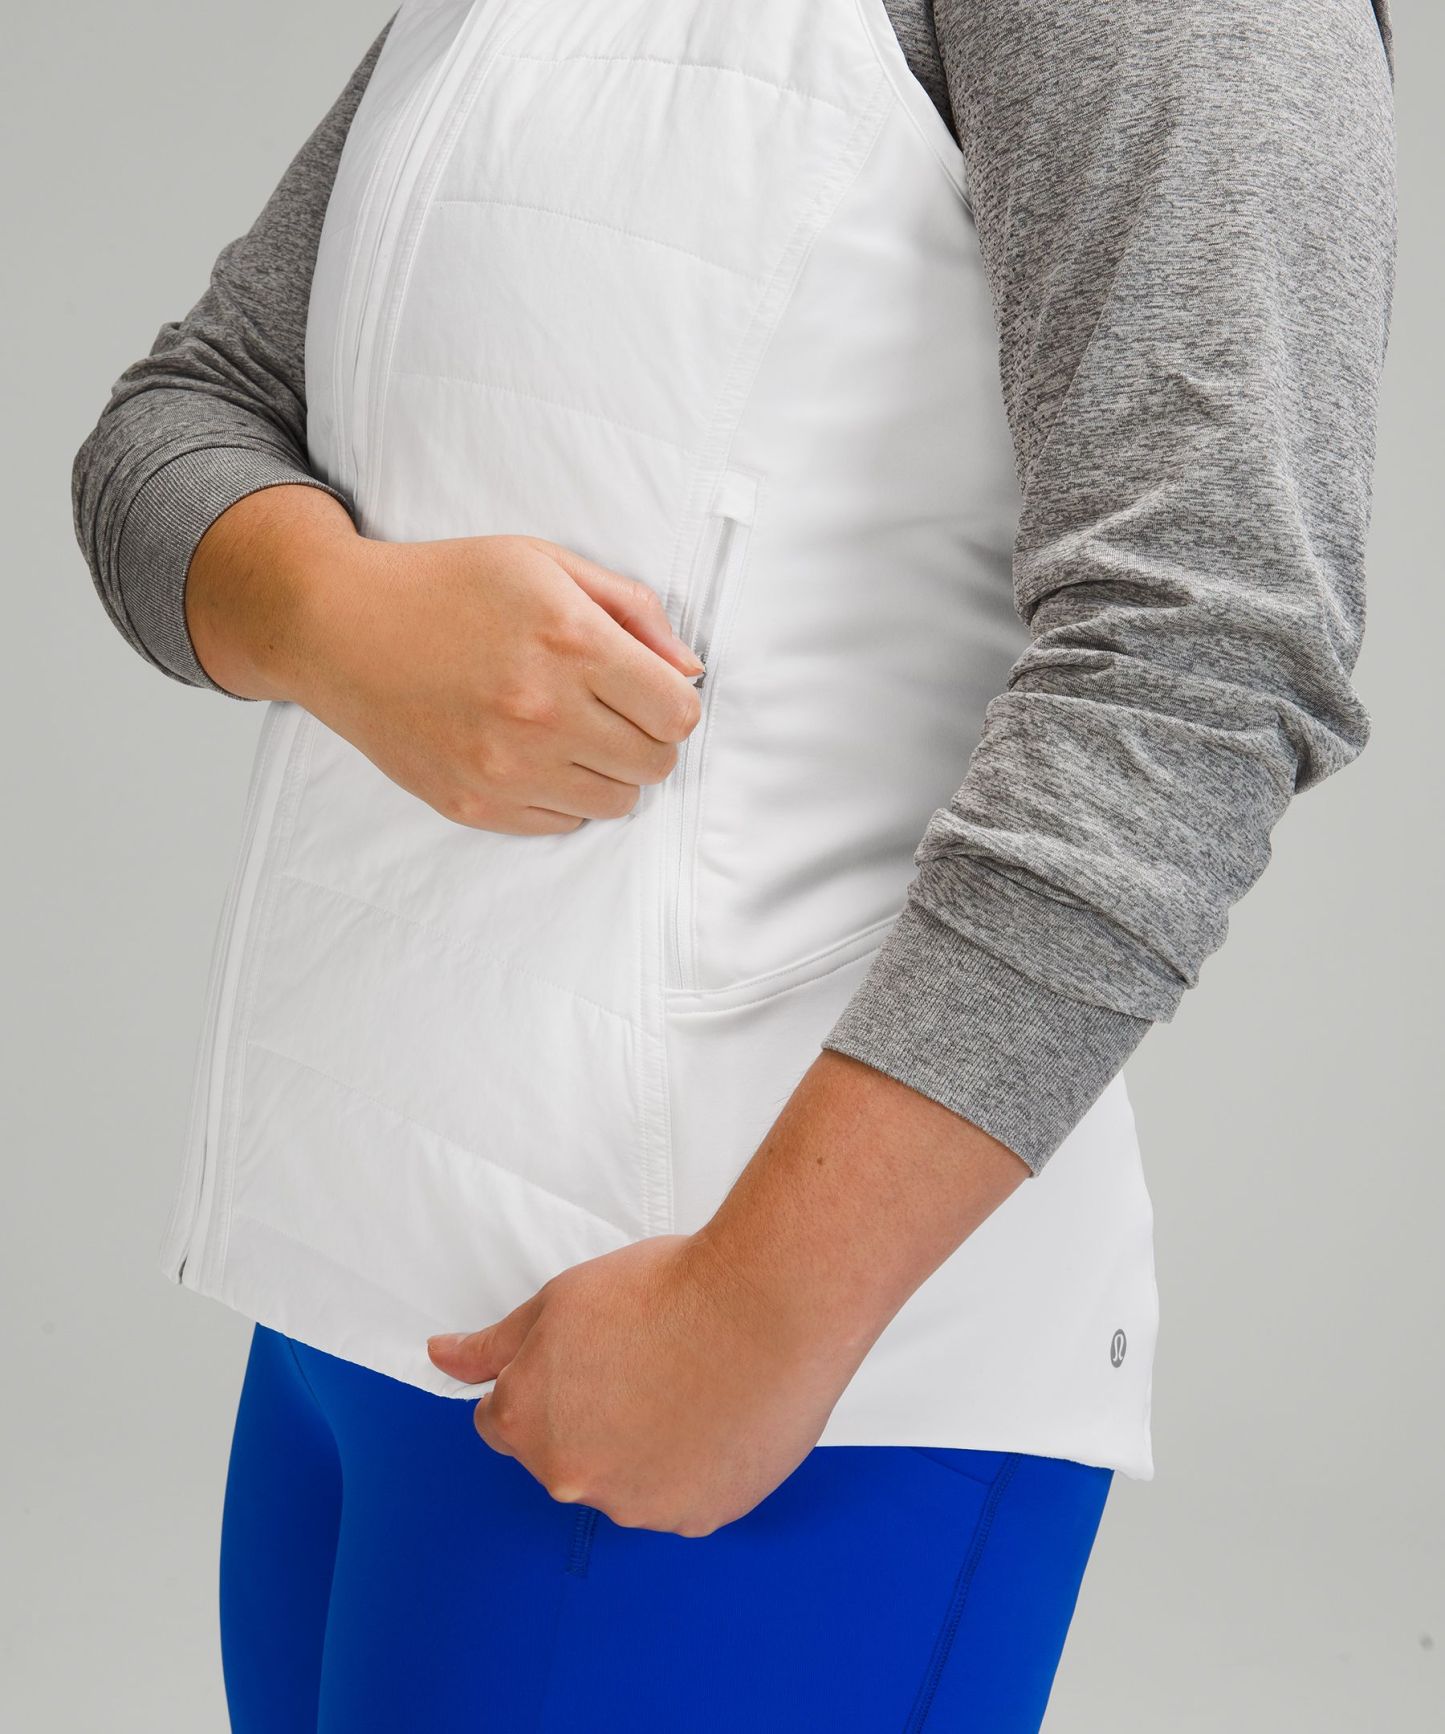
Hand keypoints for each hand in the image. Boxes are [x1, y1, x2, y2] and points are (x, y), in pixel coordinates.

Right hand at [185, 482, 703, 833]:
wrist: (338, 628)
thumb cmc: (446, 586)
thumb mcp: (545, 563)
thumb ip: (631, 608)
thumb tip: (689, 669)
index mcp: (570, 642)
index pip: (680, 713)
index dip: (673, 701)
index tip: (648, 689)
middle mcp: (543, 712)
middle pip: (656, 764)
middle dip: (645, 737)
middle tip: (609, 710)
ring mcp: (505, 767)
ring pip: (616, 803)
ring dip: (607, 771)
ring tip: (570, 732)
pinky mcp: (474, 806)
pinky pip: (562, 824)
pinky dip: (560, 795)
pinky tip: (530, 754)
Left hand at [424, 1051, 1029, 1536]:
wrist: (765, 1306)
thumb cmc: (665, 1291)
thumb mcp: (560, 1299)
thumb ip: (494, 1342)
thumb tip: (439, 1356)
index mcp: (532, 1426)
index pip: (504, 1421)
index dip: (541, 1384)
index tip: (582, 1358)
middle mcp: (577, 1481)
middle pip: (565, 1456)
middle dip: (589, 1417)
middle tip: (639, 1360)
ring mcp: (643, 1506)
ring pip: (626, 1480)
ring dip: (642, 1445)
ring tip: (685, 1380)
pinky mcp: (704, 1515)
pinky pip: (684, 1495)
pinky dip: (694, 1463)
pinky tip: (717, 1411)